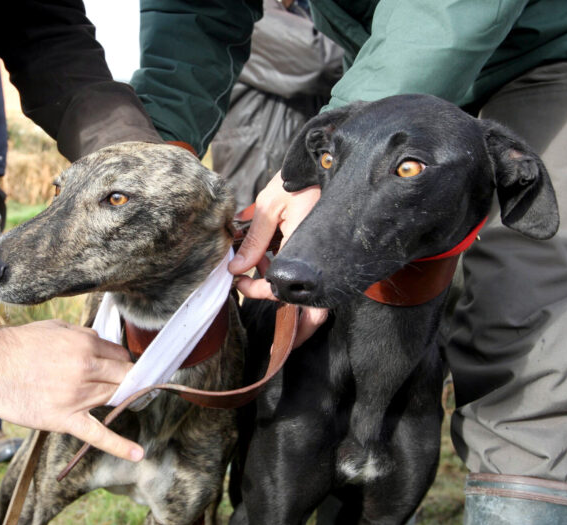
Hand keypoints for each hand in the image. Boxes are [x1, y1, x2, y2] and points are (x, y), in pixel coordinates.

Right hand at [0, 320, 143, 461]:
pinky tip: (137, 454)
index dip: (121, 363)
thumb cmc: (20, 343)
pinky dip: (119, 446)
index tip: (119, 368)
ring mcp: (77, 396)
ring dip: (118, 399)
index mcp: (86, 345)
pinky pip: (97, 434)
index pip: (121, 357)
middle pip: (123, 378)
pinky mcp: (64, 420)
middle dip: (126, 380)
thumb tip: (103, 346)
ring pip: (114, 399)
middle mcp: (86, 369)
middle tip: (125, 384)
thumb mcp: (58, 328)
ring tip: (119, 400)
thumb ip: (85, 336)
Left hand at [228, 171, 327, 346]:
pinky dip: (294, 280)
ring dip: (288, 297)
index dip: (258, 291)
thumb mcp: (270, 207)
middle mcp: (325, 259)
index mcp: (309, 250)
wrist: (323, 158)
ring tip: (261, 278)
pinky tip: (274, 265)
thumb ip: (253, 241)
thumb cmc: (297, 179)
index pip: (283, 289)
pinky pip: (314, 278)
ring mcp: (330, 258)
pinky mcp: (330, 253)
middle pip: (314, 309)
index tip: (239, 282)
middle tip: (263, 311)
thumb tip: (236, 270)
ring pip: (314, 296)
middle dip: (296, 325)